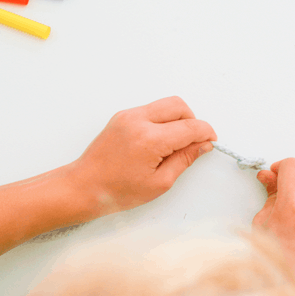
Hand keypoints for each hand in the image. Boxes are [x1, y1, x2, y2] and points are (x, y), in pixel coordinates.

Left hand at [66, 96, 216, 217]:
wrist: (84, 187)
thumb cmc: (117, 190)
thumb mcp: (160, 182)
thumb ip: (184, 159)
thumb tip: (203, 145)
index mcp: (149, 139)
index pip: (190, 127)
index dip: (206, 133)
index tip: (210, 141)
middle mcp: (138, 121)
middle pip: (179, 106)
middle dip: (193, 121)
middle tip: (193, 142)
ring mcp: (128, 115)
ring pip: (165, 105)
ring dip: (177, 119)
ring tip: (175, 143)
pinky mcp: (122, 116)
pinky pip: (151, 110)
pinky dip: (162, 120)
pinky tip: (159, 141)